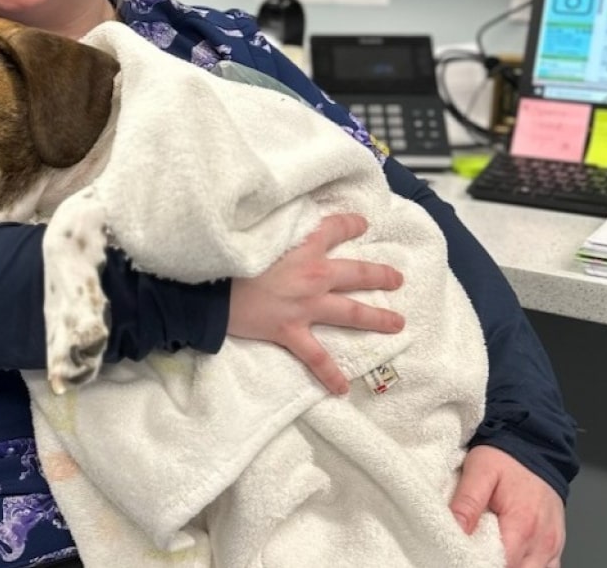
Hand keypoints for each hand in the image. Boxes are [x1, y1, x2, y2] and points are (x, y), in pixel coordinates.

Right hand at [228, 212, 404, 393]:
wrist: (209, 287)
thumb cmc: (230, 253)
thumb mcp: (258, 229)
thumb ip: (279, 226)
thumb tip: (288, 218)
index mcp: (304, 246)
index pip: (335, 229)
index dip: (351, 224)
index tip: (362, 223)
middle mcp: (313, 275)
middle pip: (356, 274)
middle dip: (380, 276)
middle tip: (398, 279)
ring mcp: (305, 307)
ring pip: (350, 314)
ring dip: (376, 319)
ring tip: (398, 323)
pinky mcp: (290, 331)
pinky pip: (316, 357)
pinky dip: (329, 374)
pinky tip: (343, 389)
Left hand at [450, 445, 564, 567]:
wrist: (534, 445)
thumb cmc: (505, 458)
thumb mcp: (479, 471)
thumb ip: (467, 502)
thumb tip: (455, 529)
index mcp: (522, 524)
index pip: (500, 564)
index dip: (478, 562)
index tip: (462, 552)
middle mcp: (542, 541)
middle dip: (492, 565)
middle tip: (472, 549)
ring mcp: (552, 545)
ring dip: (510, 565)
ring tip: (489, 550)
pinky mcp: (556, 545)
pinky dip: (527, 566)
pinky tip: (510, 555)